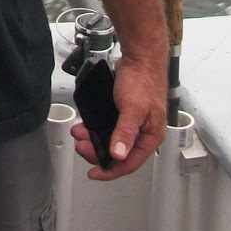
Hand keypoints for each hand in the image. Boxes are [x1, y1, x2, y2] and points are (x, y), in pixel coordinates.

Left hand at [71, 54, 166, 181]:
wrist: (139, 57)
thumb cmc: (143, 79)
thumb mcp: (133, 108)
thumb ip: (125, 132)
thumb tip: (118, 154)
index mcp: (151, 136)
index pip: (130, 163)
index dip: (111, 170)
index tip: (95, 173)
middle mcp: (143, 132)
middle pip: (118, 153)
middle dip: (97, 151)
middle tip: (82, 146)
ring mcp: (133, 122)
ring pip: (111, 140)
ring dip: (94, 139)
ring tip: (80, 134)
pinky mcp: (123, 112)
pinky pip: (107, 127)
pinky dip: (95, 128)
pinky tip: (85, 125)